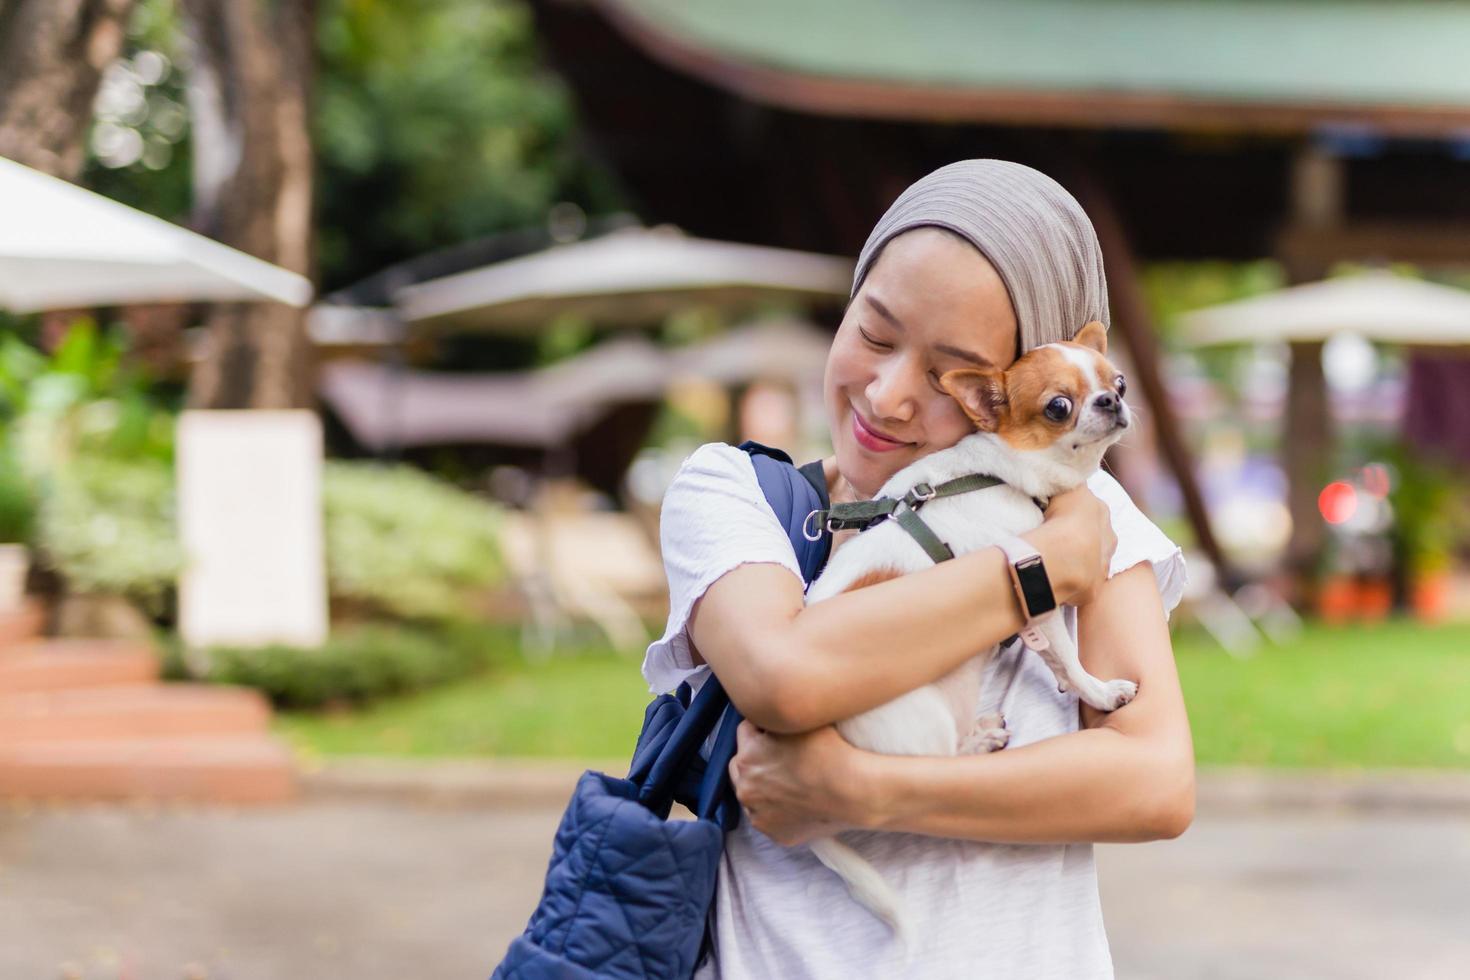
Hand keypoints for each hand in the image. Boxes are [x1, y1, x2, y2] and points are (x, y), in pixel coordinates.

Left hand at [728, 721, 863, 845]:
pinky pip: (767, 816)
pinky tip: (794, 802)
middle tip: (779, 756)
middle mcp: (746, 786)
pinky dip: (775, 809)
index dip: (762, 729)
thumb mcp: (800, 720)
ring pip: (751, 793)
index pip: (745, 731)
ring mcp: (758, 813)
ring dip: (761, 785)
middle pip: (741, 765)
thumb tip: (771, 709)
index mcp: (748, 755)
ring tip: (787, 781)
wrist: (854, 791)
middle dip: (754, 757)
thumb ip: (777, 715)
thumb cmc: (831, 751)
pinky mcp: (773, 832)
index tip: (778, 732)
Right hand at [1028, 485, 1114, 605]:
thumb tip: (1069, 479)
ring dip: (1074, 563)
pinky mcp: (1092, 590)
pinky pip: (1078, 586)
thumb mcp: (1069, 488)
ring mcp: (1102, 568)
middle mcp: (1110, 541)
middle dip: (1079, 539)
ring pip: (1088, 564)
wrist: (1064, 556)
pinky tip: (1051, 581)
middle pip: (1094, 538)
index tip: (1057, 515)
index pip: (1091, 511)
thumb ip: (1071, 484)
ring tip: (1052, 562)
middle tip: (1055, 540)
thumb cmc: (1064, 518)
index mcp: (1103, 514)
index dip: (1074, 513)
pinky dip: (1067, 584)